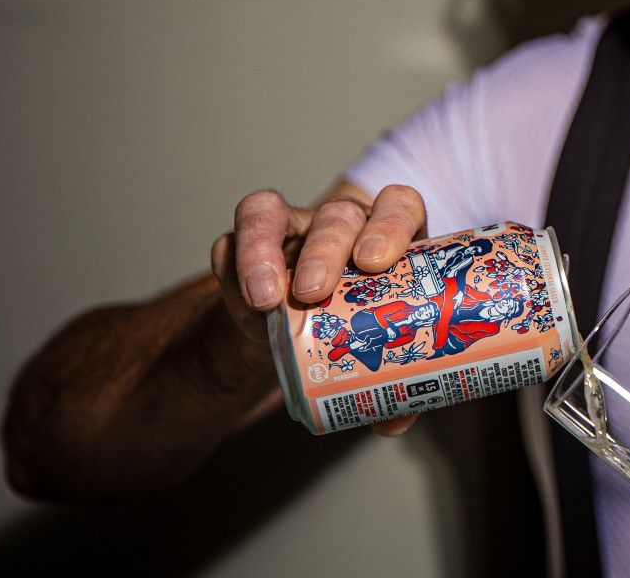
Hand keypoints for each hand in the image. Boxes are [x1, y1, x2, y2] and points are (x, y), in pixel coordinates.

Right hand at [209, 183, 427, 436]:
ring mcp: (292, 230)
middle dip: (325, 250)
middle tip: (313, 292)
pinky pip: (230, 243)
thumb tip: (395, 421)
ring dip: (264, 253)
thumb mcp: (382, 354)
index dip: (390, 225)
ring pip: (274, 215)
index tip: (376, 262)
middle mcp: (344, 225)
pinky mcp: (247, 246)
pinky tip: (244, 309)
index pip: (399, 207)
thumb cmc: (358, 334)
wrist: (303, 336)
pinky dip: (233, 272)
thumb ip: (394, 382)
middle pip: (338, 215)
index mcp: (392, 240)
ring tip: (265, 301)